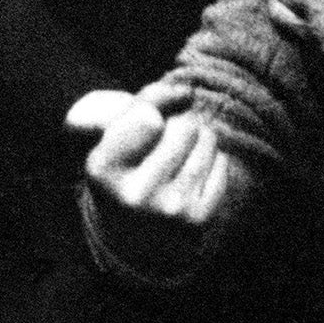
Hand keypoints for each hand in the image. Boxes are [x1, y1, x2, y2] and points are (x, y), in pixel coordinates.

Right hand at [66, 85, 247, 274]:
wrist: (135, 230)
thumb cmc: (128, 163)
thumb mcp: (114, 129)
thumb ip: (143, 98)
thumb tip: (186, 93)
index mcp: (103, 169)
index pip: (147, 116)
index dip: (155, 105)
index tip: (148, 118)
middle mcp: (134, 195)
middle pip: (185, 125)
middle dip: (179, 125)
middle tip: (162, 148)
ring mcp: (168, 210)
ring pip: (206, 139)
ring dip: (197, 140)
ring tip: (176, 161)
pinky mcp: (198, 220)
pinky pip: (221, 161)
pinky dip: (211, 161)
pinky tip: (190, 180)